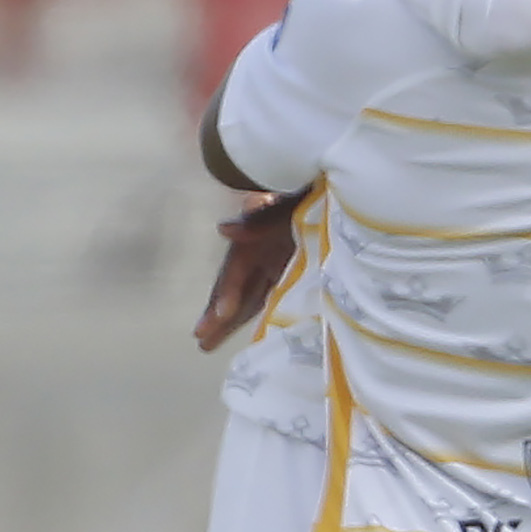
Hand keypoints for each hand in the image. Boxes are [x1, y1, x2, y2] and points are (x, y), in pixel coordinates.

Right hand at [196, 194, 303, 350]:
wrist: (329, 186)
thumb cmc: (307, 191)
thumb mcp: (286, 203)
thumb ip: (259, 217)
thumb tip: (224, 229)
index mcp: (257, 237)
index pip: (235, 270)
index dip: (226, 291)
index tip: (218, 315)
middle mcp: (262, 252)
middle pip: (237, 287)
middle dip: (218, 314)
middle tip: (201, 341)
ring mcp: (276, 262)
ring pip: (250, 295)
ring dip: (231, 318)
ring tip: (206, 345)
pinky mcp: (294, 268)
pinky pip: (272, 295)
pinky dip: (261, 313)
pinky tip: (251, 331)